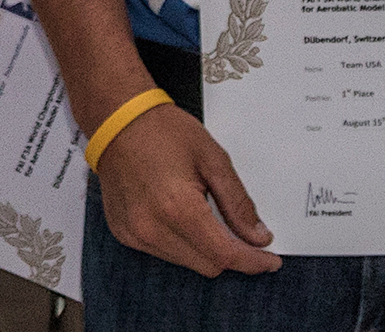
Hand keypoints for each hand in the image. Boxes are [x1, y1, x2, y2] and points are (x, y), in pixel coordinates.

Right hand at [94, 104, 280, 276]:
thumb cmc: (160, 130)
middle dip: (231, 253)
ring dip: (204, 248)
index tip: (270, 260)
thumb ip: (238, 203)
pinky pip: (163, 252)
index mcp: (177, 208)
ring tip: (202, 212)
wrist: (115, 119)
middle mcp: (152, 227)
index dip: (254, 262)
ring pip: (187, 262)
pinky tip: (179, 215)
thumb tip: (257, 236)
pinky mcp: (124, 233)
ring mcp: (134, 233)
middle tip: (242, 233)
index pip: (225, 255)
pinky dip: (180, 242)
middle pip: (208, 265)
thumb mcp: (212, 158)